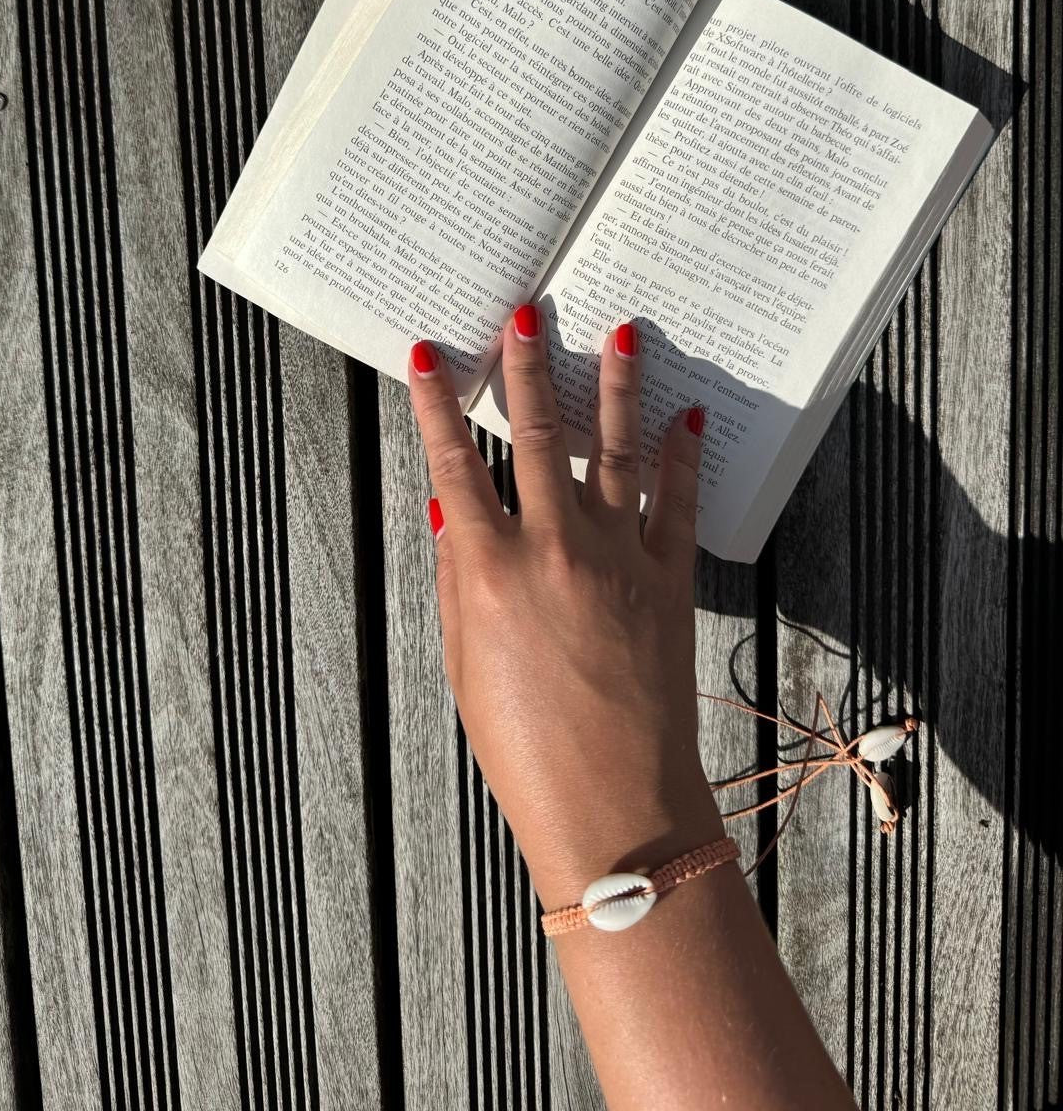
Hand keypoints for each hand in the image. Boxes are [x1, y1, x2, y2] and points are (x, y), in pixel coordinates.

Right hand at [408, 304, 723, 907]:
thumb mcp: (464, 663)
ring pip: (615, 451)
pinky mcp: (668, 580)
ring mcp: (616, 558)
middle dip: (527, 368)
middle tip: (526, 312)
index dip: (437, 405)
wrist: (612, 804)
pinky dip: (683, 460)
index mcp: (490, 568)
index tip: (430, 356)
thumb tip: (445, 510)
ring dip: (614, 389)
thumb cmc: (523, 745)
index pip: (454, 464)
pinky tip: (687, 419)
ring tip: (619, 333)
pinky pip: (675, 505)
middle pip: (536, 436)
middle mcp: (552, 547)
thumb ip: (455, 579)